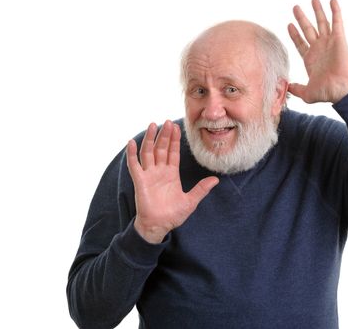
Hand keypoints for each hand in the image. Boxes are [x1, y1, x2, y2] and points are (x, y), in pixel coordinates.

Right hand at [126, 120, 218, 243]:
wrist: (159, 226)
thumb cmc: (173, 215)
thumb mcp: (191, 201)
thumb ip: (201, 189)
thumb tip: (216, 180)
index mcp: (171, 174)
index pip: (173, 152)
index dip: (174, 140)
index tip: (176, 127)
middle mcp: (160, 171)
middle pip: (161, 149)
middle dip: (164, 135)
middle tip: (167, 121)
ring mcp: (149, 175)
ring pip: (148, 152)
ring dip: (150, 139)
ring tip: (153, 125)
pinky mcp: (140, 181)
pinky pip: (134, 165)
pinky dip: (132, 154)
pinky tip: (131, 142)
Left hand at [288, 0, 347, 103]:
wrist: (341, 90)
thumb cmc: (327, 93)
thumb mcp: (306, 93)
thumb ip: (296, 89)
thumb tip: (287, 87)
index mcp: (311, 59)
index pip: (301, 43)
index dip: (295, 34)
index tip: (289, 24)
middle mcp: (320, 49)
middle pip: (309, 29)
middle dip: (302, 18)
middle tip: (295, 7)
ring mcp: (329, 43)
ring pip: (322, 22)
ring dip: (318, 10)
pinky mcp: (339, 39)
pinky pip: (337, 22)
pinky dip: (335, 11)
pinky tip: (332, 0)